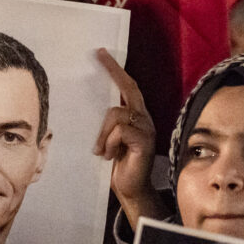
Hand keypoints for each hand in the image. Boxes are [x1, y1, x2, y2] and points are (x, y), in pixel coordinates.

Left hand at [93, 48, 165, 229]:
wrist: (130, 189)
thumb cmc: (119, 165)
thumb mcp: (111, 140)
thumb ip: (109, 125)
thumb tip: (96, 109)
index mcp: (137, 117)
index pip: (128, 87)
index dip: (116, 70)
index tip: (101, 53)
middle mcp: (145, 118)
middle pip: (128, 89)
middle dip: (113, 69)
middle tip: (98, 54)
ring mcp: (146, 129)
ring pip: (115, 115)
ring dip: (103, 135)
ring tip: (102, 151)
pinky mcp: (144, 141)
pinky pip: (119, 131)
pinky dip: (109, 143)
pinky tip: (109, 156)